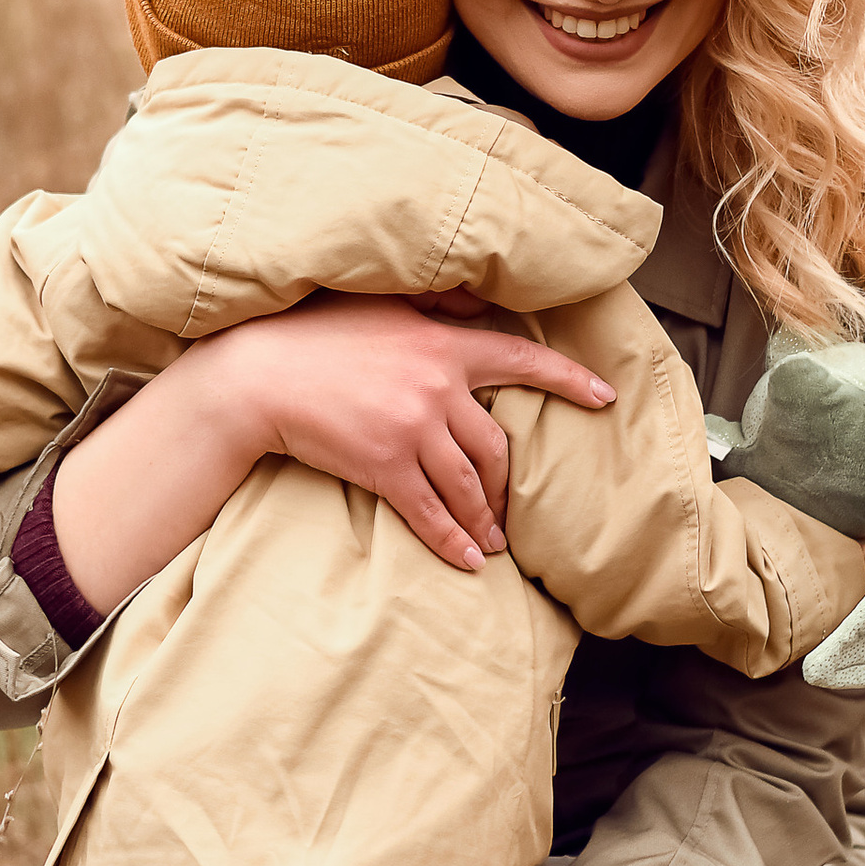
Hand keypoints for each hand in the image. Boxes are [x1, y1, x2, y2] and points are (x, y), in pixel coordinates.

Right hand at [197, 295, 614, 574]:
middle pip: (498, 445)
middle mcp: (438, 389)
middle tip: (515, 507)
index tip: (604, 398)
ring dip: (488, 519)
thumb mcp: (383, 306)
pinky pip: (430, 513)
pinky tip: (468, 561)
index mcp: (443, 346)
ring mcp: (412, 431)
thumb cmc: (315, 334)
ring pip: (470, 485)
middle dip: (511, 483)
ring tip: (495, 542)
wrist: (260, 374)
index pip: (521, 361)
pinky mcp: (384, 467)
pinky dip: (453, 541)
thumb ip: (435, 310)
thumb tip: (475, 304)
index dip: (568, 381)